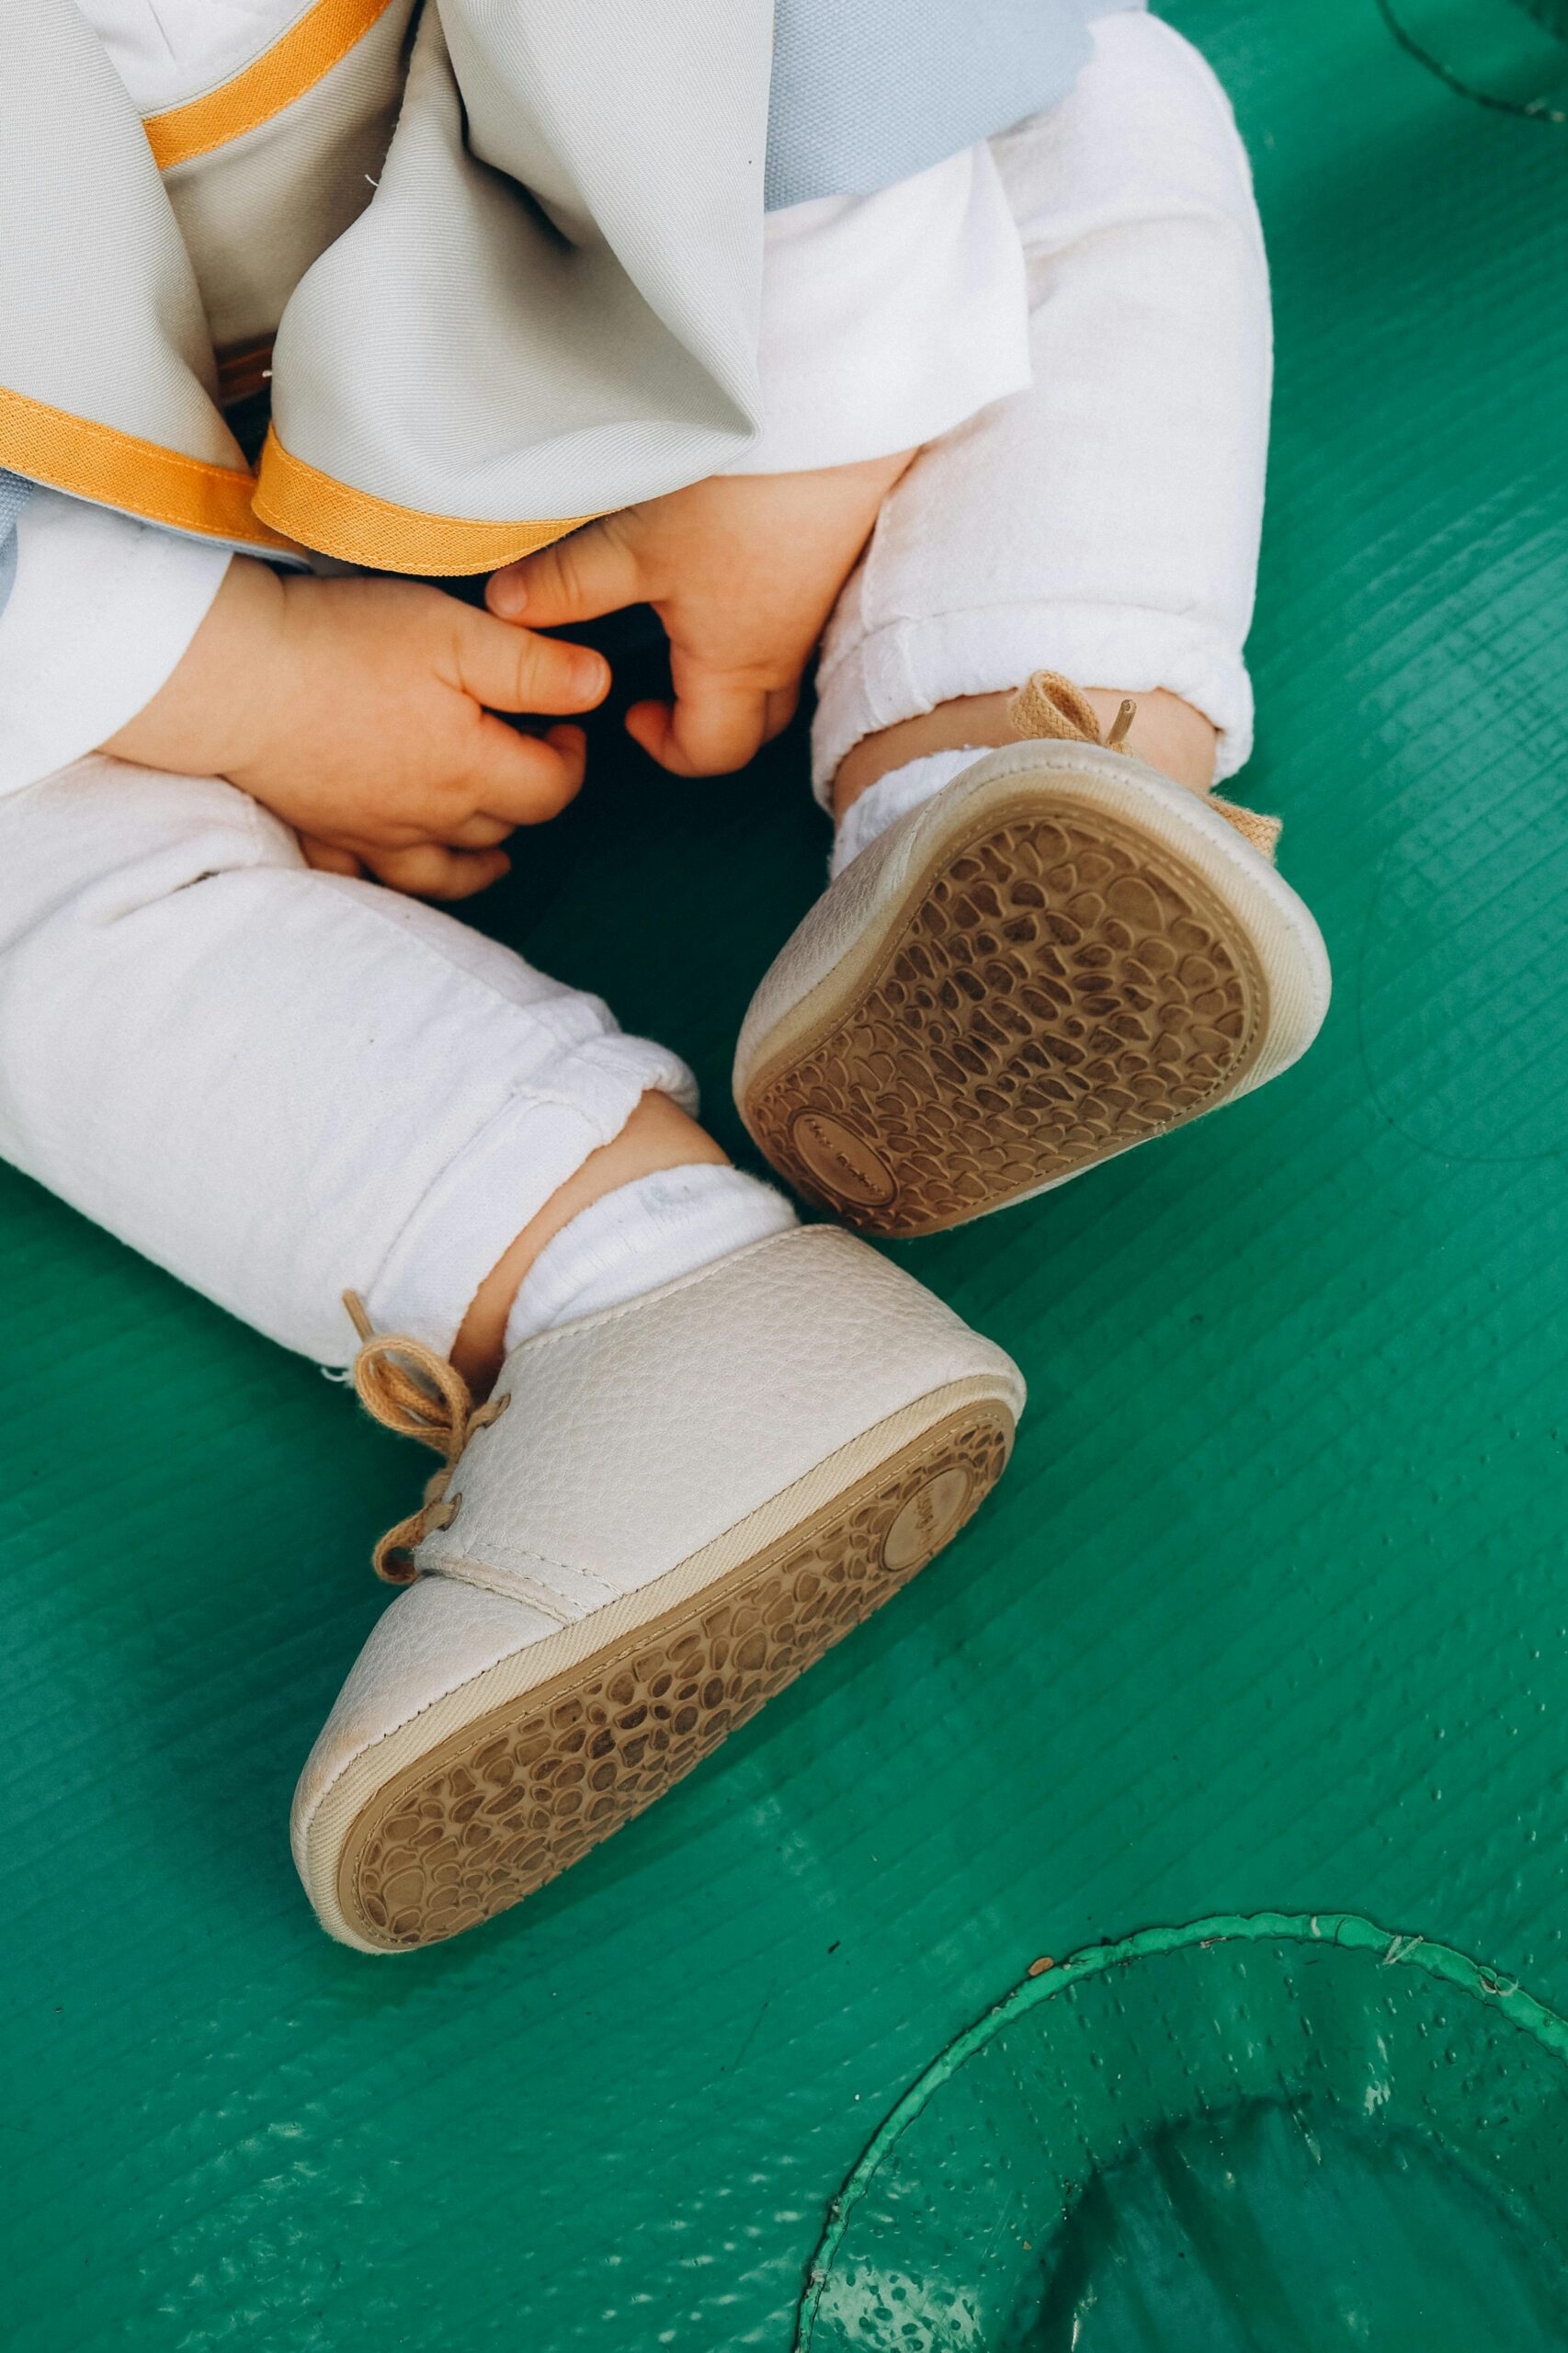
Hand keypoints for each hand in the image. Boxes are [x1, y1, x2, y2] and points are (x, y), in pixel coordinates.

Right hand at [105, 559, 609, 897]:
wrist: (234, 677)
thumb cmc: (345, 646)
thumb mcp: (458, 633)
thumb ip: (535, 666)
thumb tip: (598, 687)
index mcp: (472, 773)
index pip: (552, 790)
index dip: (572, 758)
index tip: (565, 723)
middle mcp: (428, 820)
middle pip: (503, 828)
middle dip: (528, 794)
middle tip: (525, 751)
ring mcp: (372, 835)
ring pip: (445, 871)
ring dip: (480, 859)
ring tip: (497, 850)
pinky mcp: (320, 833)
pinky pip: (366, 880)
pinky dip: (390, 880)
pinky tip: (396, 866)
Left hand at [486, 451, 912, 777]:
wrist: (835, 425)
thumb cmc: (742, 498)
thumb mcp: (637, 545)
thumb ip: (568, 584)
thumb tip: (506, 609)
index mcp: (736, 667)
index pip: (713, 753)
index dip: (668, 750)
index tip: (629, 711)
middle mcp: (785, 650)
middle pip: (756, 723)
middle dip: (708, 719)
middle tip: (662, 685)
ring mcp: (814, 608)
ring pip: (780, 672)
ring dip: (737, 669)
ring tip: (690, 624)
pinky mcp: (831, 562)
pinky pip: (799, 621)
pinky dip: (763, 621)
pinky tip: (733, 573)